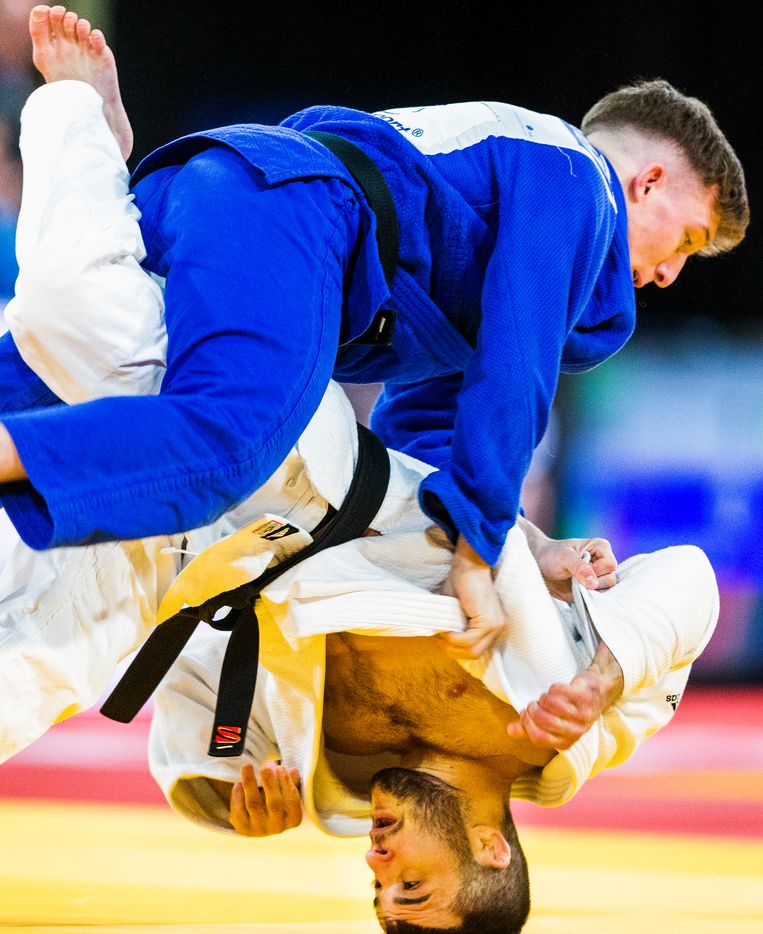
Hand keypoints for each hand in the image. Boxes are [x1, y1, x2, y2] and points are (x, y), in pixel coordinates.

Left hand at [229, 762, 302, 836]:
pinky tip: (238, 784)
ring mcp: (260, 829)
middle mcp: (277, 827)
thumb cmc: (279, 798)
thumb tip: (292, 771)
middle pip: (274, 804)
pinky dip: (237, 796)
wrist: (260, 819)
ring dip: (250, 783)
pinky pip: (239, 812)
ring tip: (247, 766)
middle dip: (270, 783)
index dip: (287, 783)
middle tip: (265, 768)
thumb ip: (291, 780)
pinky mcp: (243, 828)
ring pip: (254, 804)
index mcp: (293, 818)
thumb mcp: (287, 790)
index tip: (280, 767)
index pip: (292, 801)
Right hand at [439, 534, 504, 658]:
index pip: (475, 649)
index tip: (442, 640)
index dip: (456, 649)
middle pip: (474, 654)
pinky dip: (455, 639)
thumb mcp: (454, 608)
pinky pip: (470, 641)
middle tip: (440, 640)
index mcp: (490, 625)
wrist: (469, 564)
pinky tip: (448, 631)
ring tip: (443, 634)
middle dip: (453, 651)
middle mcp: (496, 627)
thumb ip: (453, 623)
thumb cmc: (460, 581)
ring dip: (453, 645)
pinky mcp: (487, 621)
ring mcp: (494, 625)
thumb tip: (441, 636)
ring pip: (472, 651)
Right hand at [506, 642, 623, 750]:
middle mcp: (576, 732)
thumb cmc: (570, 709)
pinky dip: (554, 687)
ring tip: (548, 697)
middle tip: (536, 703)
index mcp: (566, 742)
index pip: (538, 737)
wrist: (597, 693)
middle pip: (543, 720)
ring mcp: (582, 715)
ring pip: (551, 704)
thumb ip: (530, 727)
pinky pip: (559, 691)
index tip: (525, 712)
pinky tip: (558, 690)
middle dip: (534, 708)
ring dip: (544, 697)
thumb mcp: (552, 723)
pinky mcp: (584, 697)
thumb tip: (510, 731)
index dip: (527, 723)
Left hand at [519, 517, 616, 600]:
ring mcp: (599, 578)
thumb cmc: (550, 555)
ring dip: (589, 592)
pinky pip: (598, 600)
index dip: (595, 570)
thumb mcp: (563, 557)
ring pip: (606, 592)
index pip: (610, 564)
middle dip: (591, 582)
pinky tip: (575, 592)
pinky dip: (587, 599)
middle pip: (610, 580)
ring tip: (573, 583)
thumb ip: (579, 567)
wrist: (538, 566)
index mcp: (601, 548)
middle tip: (573, 577)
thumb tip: (594, 583)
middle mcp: (603, 563)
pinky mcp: (592, 591)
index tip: (576, 569)